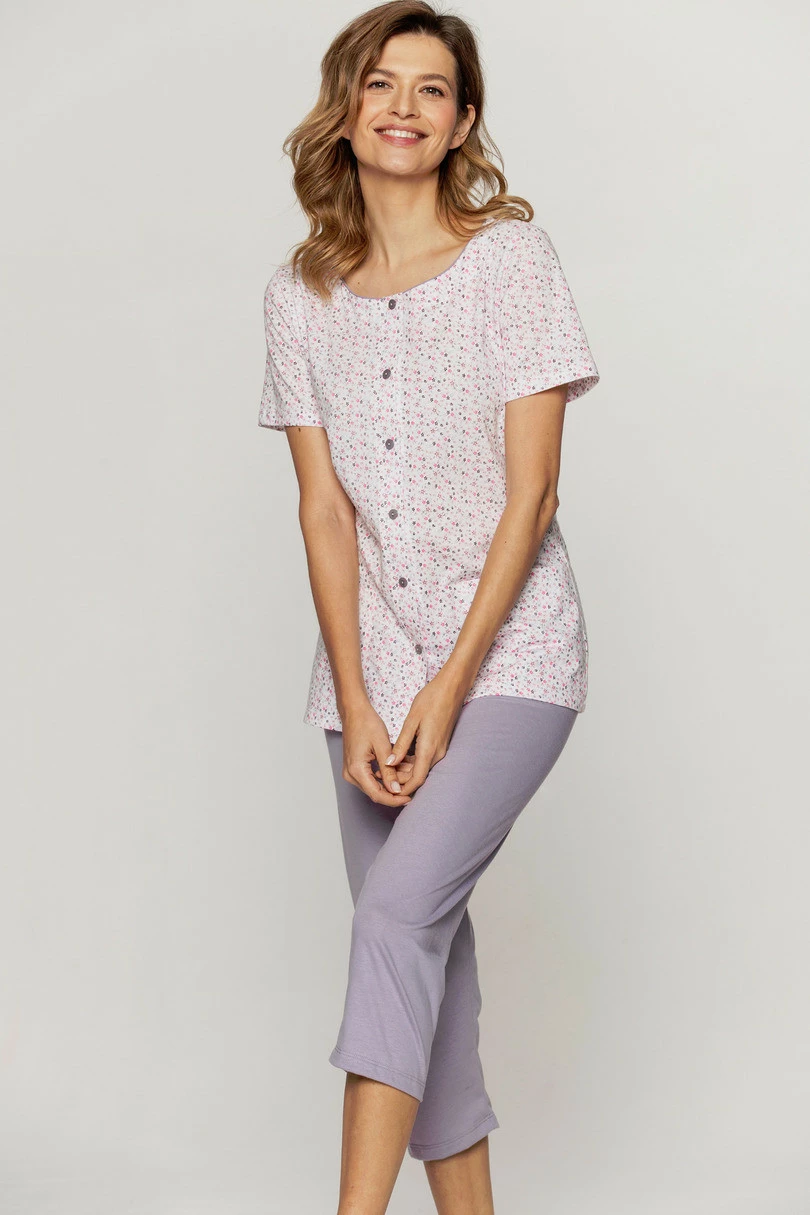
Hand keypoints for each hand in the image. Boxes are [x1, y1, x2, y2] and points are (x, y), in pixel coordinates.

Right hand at [340, 701, 413, 807]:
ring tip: (405, 778)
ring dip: (389, 786)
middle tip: (411, 788)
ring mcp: (350, 772)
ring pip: (373, 787)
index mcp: (356, 770)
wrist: (354, 712)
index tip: (409, 798)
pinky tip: (395, 773)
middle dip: (393, 793)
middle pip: (374, 793)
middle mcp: (350, 774)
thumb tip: (396, 790)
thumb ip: (389, 771)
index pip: (377, 795)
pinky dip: (383, 779)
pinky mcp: (354, 768)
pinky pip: (370, 779)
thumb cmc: (367, 723)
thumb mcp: (382, 746)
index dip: (394, 800)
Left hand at [383, 668, 468, 796]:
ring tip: (385, 765)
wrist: (452, 688)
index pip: (417, 779)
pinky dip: (411, 761)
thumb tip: (390, 763)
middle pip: (418, 776)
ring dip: (405, 770)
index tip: (388, 791)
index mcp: (429, 749)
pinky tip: (398, 756)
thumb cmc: (431, 700)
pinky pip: (424, 759)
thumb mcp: (412, 721)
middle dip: (400, 779)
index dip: (403, 788)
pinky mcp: (439, 744)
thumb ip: (401, 744)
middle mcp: (437, 753)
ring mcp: (440, 749)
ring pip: (421, 768)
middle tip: (380, 775)